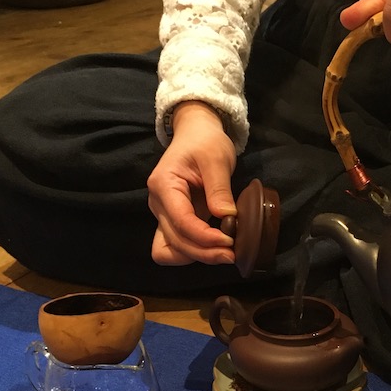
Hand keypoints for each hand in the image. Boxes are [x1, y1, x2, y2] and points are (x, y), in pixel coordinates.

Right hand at [147, 101, 237, 266]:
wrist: (196, 134)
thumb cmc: (205, 141)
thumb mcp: (216, 158)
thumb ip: (219, 188)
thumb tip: (227, 217)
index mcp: (164, 185)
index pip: (181, 221)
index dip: (204, 237)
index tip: (229, 242)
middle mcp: (158, 204)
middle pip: (175, 242)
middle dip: (203, 252)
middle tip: (232, 254)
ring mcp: (163, 214)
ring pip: (171, 250)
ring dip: (197, 256)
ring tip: (224, 254)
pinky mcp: (173, 221)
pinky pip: (176, 246)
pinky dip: (194, 252)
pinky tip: (214, 248)